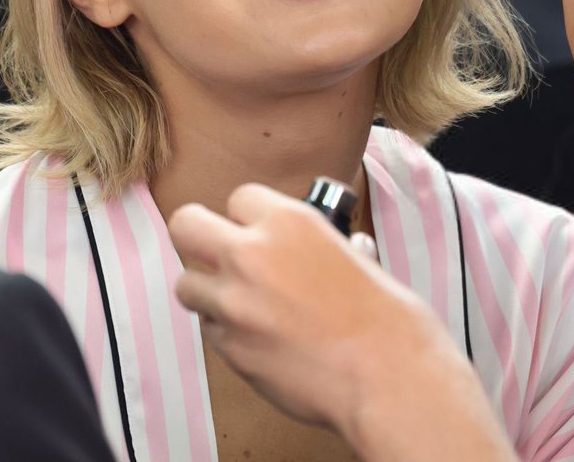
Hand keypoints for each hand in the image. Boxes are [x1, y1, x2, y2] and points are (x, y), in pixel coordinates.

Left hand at [170, 184, 515, 461]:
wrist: (387, 376)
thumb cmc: (385, 318)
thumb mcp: (354, 256)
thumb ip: (314, 247)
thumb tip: (312, 250)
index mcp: (288, 222)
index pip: (238, 197)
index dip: (247, 216)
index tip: (256, 231)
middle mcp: (251, 255)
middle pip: (186, 225)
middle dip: (198, 237)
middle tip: (214, 252)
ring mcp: (234, 303)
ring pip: (188, 284)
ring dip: (207, 291)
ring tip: (240, 303)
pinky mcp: (230, 348)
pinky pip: (210, 331)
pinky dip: (227, 332)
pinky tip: (261, 339)